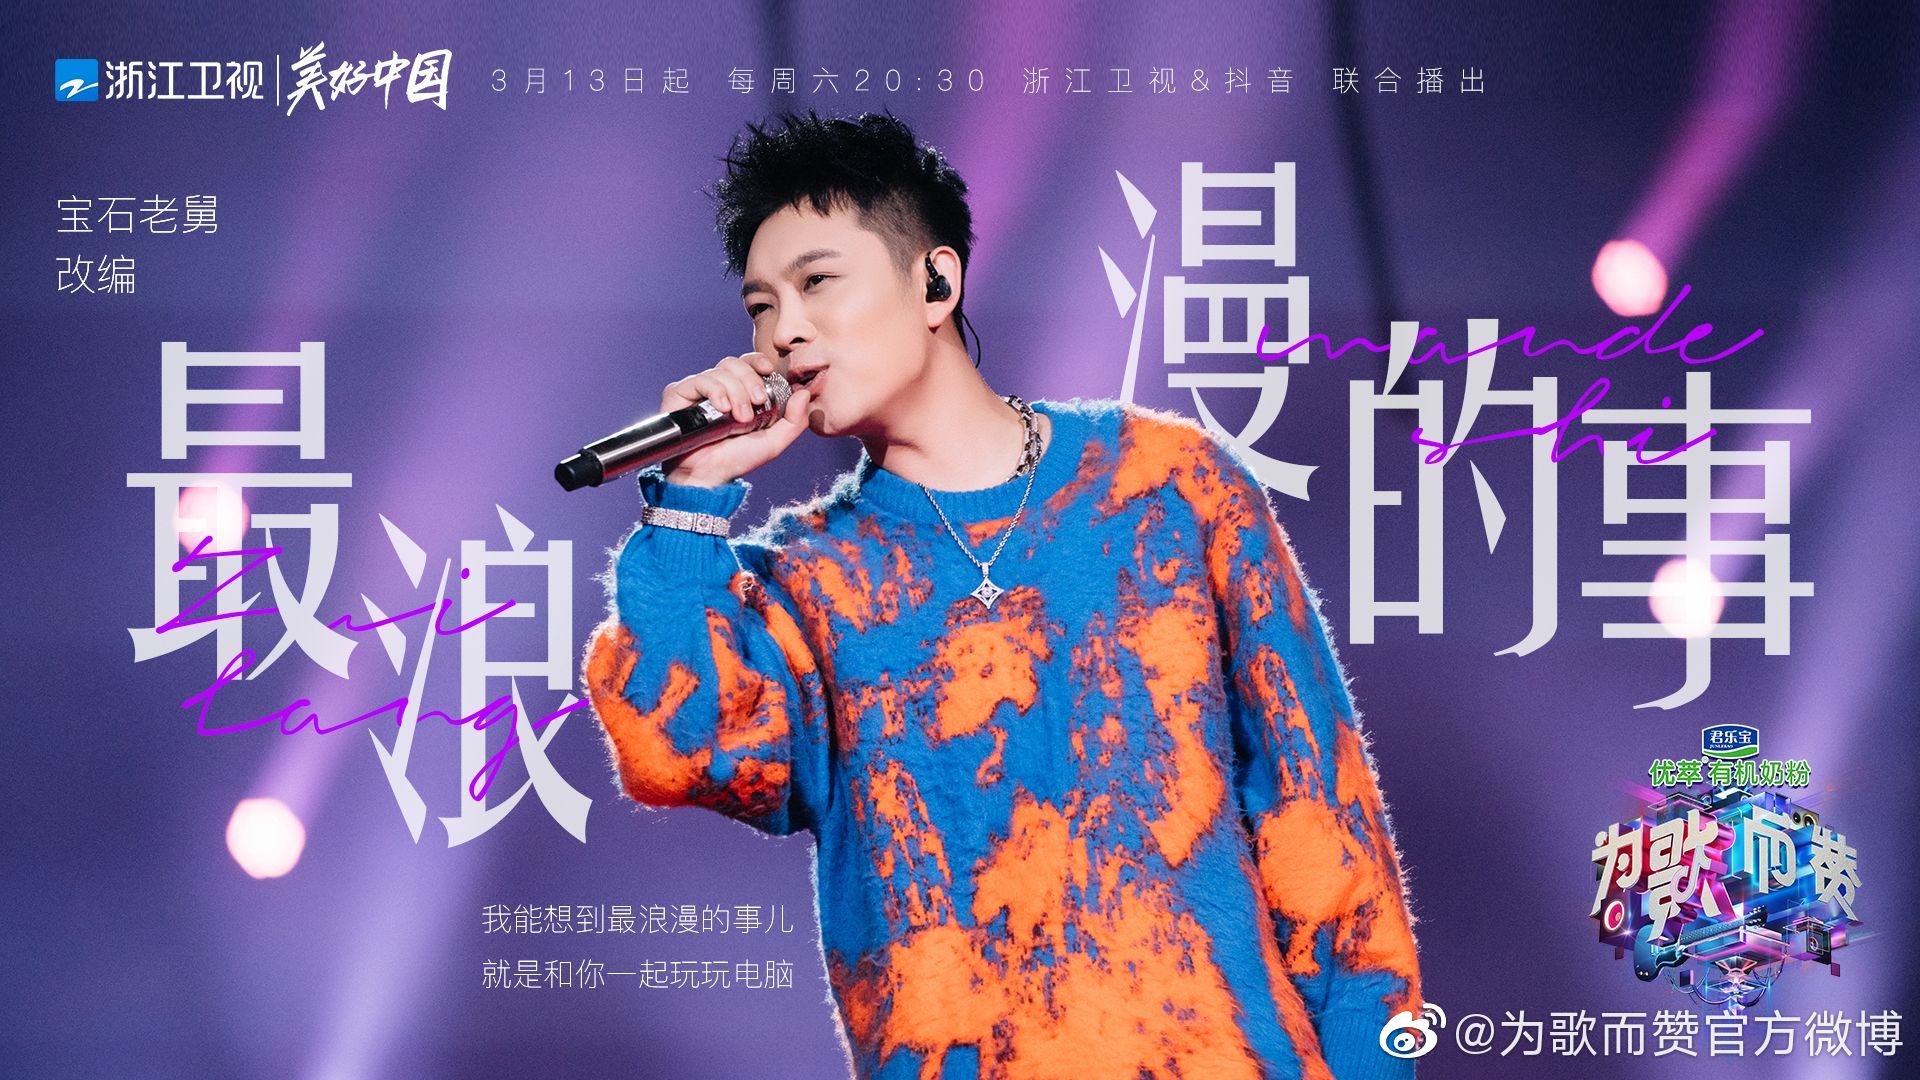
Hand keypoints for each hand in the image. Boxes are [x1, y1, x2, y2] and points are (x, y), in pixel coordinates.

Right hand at [659, 352, 812, 485]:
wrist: (708, 477)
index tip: (769, 371)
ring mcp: (697, 390)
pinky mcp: (678, 395)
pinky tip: (723, 408)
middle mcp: (717, 388)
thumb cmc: (736, 459)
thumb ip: (794, 420)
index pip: (747, 363)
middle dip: (750, 381)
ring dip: (736, 392)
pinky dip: (716, 391)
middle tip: (758, 403)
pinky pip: (700, 380)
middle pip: (734, 363)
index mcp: (738, 392)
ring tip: (740, 418)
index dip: (757, 361)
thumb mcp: (774, 441)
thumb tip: (804, 393)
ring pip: (720, 372)